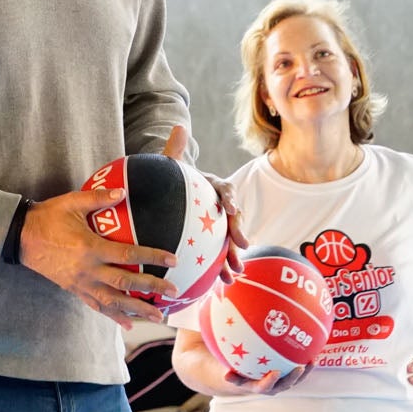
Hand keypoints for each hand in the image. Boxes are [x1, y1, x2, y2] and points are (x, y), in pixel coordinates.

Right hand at [20, 188, 178, 328]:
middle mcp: (88, 270)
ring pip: (113, 301)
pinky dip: (113, 316)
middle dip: (151, 289)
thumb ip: (98, 198)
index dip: (152, 258)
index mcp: (90, 248)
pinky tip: (128, 323)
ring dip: (137, 309)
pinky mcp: (74, 289)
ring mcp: (80, 283)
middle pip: (125, 283)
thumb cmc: (47, 217)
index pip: (128, 255)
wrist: (20, 237)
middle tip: (173, 293)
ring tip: (157, 316)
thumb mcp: (71, 202)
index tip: (173, 261)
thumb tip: (124, 192)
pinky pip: (96, 305)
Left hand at [159, 124, 247, 282]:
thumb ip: (175, 151)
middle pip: (233, 221)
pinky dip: (220, 270)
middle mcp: (220, 207)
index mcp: (213, 188)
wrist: (171, 197)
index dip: (230, 200)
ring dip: (232, 259)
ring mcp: (218, 226)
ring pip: (229, 243)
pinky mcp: (211, 243)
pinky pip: (218, 257)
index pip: (226, 191)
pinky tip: (219, 285)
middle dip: (238, 235)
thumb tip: (180, 126)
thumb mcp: (172, 167)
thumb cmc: (172, 182)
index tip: (230, 210)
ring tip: (233, 275)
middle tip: (240, 248)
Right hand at [217, 363, 310, 397]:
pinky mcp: (287, 375)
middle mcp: (272, 386)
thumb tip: (225, 376)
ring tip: (312, 361)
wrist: (244, 375)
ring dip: (304, 372)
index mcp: (258, 386)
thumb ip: (230, 374)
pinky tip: (312, 350)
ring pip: (294, 379)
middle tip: (299, 367)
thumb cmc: (235, 370)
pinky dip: (304, 363)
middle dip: (293, 377)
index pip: (265, 386)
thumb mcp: (229, 371)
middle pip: (284, 384)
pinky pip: (297, 370)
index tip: (275, 372)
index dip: (271, 381)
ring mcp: (281, 382)